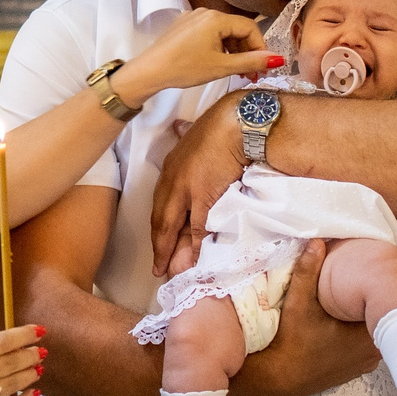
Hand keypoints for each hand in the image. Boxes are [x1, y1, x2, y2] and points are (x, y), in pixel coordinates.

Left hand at [118, 7, 280, 106]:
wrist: (149, 71)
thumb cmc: (184, 68)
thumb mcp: (221, 67)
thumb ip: (251, 62)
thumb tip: (278, 60)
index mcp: (216, 18)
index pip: (250, 27)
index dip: (260, 47)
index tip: (263, 67)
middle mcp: (205, 12)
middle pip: (237, 29)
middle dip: (247, 51)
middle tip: (251, 74)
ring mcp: (193, 18)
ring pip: (224, 32)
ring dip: (234, 51)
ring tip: (237, 72)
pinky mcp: (184, 26)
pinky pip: (210, 33)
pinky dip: (219, 47)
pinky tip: (219, 63)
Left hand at [150, 96, 244, 274]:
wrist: (237, 124)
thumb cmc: (221, 126)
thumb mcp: (194, 129)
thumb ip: (184, 135)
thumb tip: (177, 127)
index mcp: (170, 167)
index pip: (160, 204)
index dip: (159, 226)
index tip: (159, 244)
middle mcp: (172, 181)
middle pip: (161, 220)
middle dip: (160, 246)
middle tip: (159, 269)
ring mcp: (185, 190)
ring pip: (174, 228)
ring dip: (172, 252)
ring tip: (171, 272)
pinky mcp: (202, 197)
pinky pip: (196, 229)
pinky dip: (194, 247)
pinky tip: (192, 261)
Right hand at [229, 240, 381, 395]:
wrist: (279, 379)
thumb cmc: (291, 343)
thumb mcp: (298, 303)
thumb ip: (307, 272)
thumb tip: (317, 242)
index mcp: (367, 334)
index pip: (385, 305)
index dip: (378, 289)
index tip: (370, 274)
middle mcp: (373, 352)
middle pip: (380, 318)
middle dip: (371, 301)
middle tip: (362, 281)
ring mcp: (366, 363)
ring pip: (373, 331)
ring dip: (365, 318)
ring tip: (354, 298)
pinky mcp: (356, 369)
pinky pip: (366, 344)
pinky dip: (359, 333)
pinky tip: (346, 321)